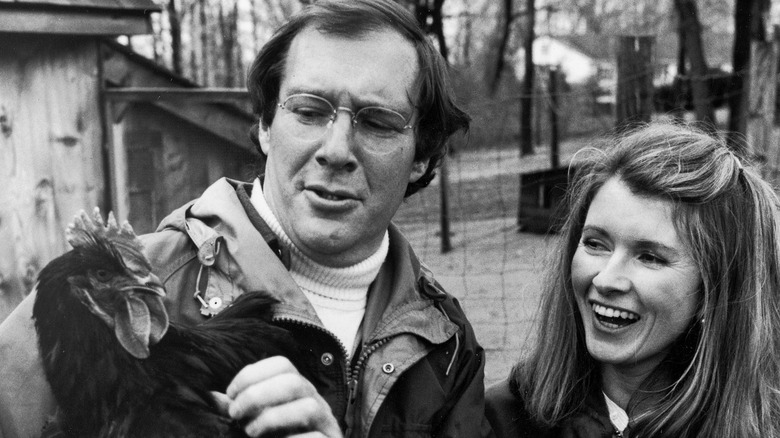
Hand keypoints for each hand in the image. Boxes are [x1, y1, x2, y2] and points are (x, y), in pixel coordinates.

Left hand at [213, 356, 342, 437]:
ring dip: (273, 418)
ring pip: (308, 407)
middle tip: (236, 415)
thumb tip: (209, 397)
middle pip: (293, 381)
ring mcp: (326, 425)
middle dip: (258, 395)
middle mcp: (315, 402)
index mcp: (297, 391)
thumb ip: (237, 412)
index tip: (230, 394)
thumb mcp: (254, 424)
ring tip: (251, 433)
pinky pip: (316, 437)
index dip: (252, 374)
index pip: (282, 365)